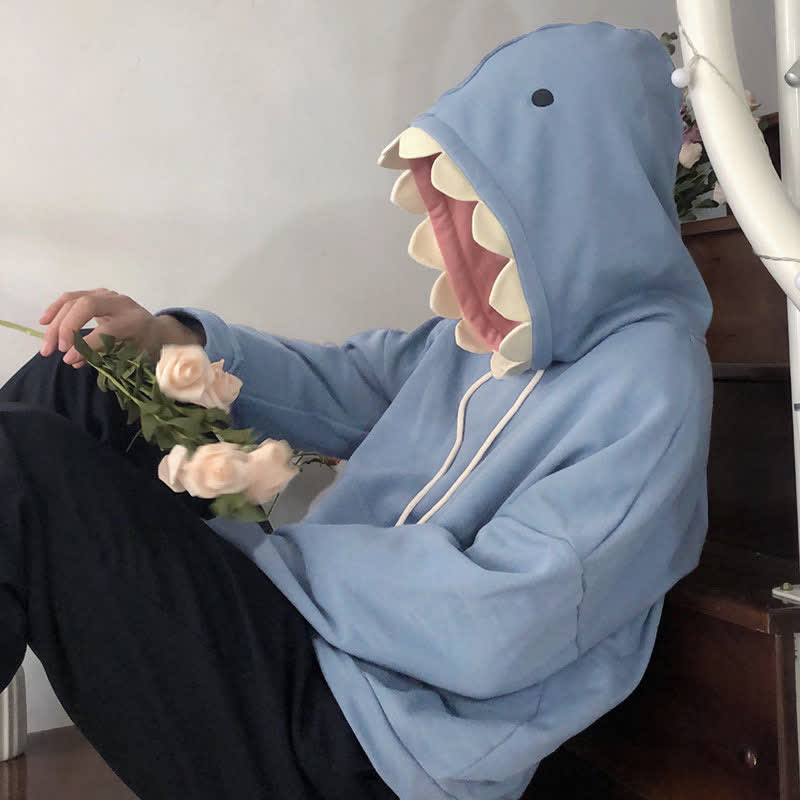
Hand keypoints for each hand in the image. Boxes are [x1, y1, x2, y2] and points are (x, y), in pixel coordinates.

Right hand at [39, 289, 201, 367]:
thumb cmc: (144, 345)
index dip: (85, 345)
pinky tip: (44, 322)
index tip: (69, 359)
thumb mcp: (132, 355)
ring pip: (74, 301)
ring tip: (47, 345)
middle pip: (86, 306)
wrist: (154, 329)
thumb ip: (104, 356)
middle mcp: (121, 303)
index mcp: (134, 320)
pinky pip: (71, 297)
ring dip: (55, 322)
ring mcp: (107, 295)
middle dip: (66, 328)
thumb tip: (73, 361)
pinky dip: (56, 309)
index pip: (105, 329)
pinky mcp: (96, 294)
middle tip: (56, 350)